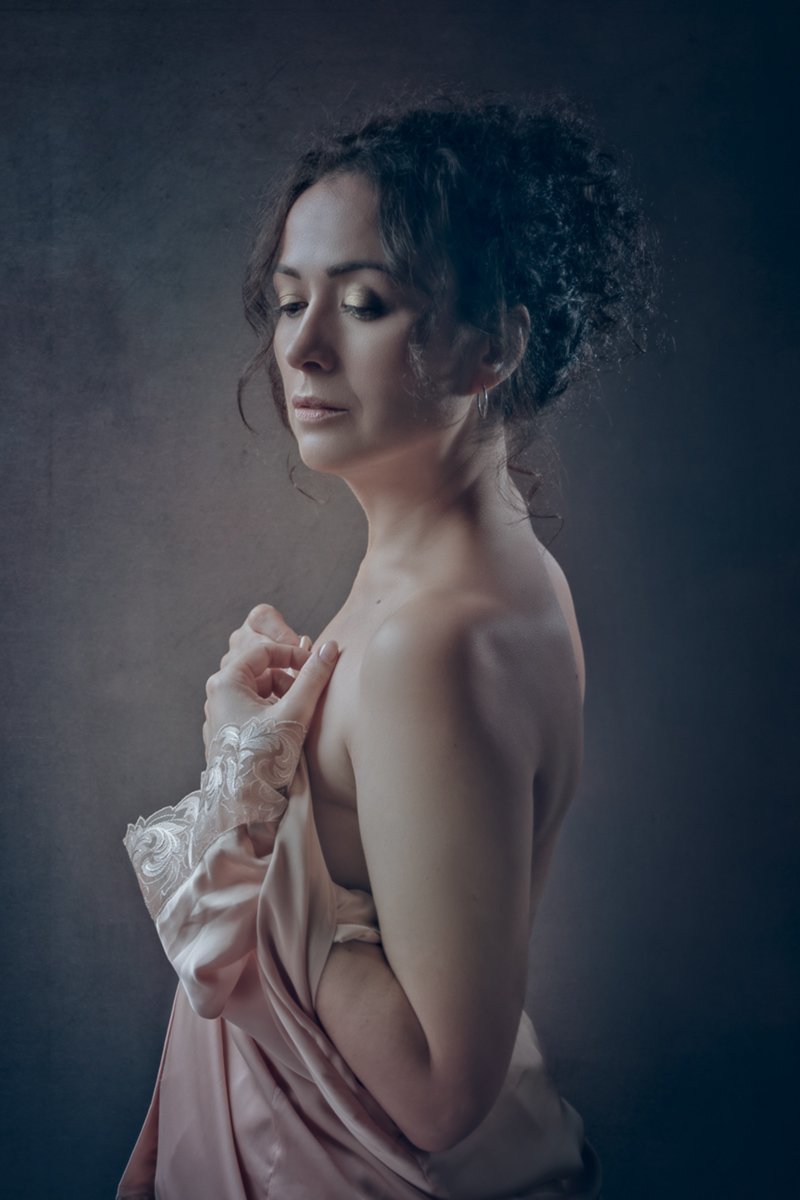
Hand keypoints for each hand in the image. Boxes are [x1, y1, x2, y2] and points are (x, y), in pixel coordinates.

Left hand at [203, 603, 338, 758]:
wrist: (244, 805)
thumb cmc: (263, 757)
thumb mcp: (294, 712)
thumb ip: (313, 677)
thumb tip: (331, 648)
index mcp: (226, 682)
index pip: (264, 650)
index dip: (293, 653)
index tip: (316, 665)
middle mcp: (217, 696)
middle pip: (261, 672)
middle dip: (289, 681)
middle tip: (310, 696)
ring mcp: (220, 716)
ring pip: (259, 693)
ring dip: (283, 699)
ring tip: (300, 718)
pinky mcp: (226, 735)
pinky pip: (252, 712)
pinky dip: (273, 714)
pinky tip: (286, 732)